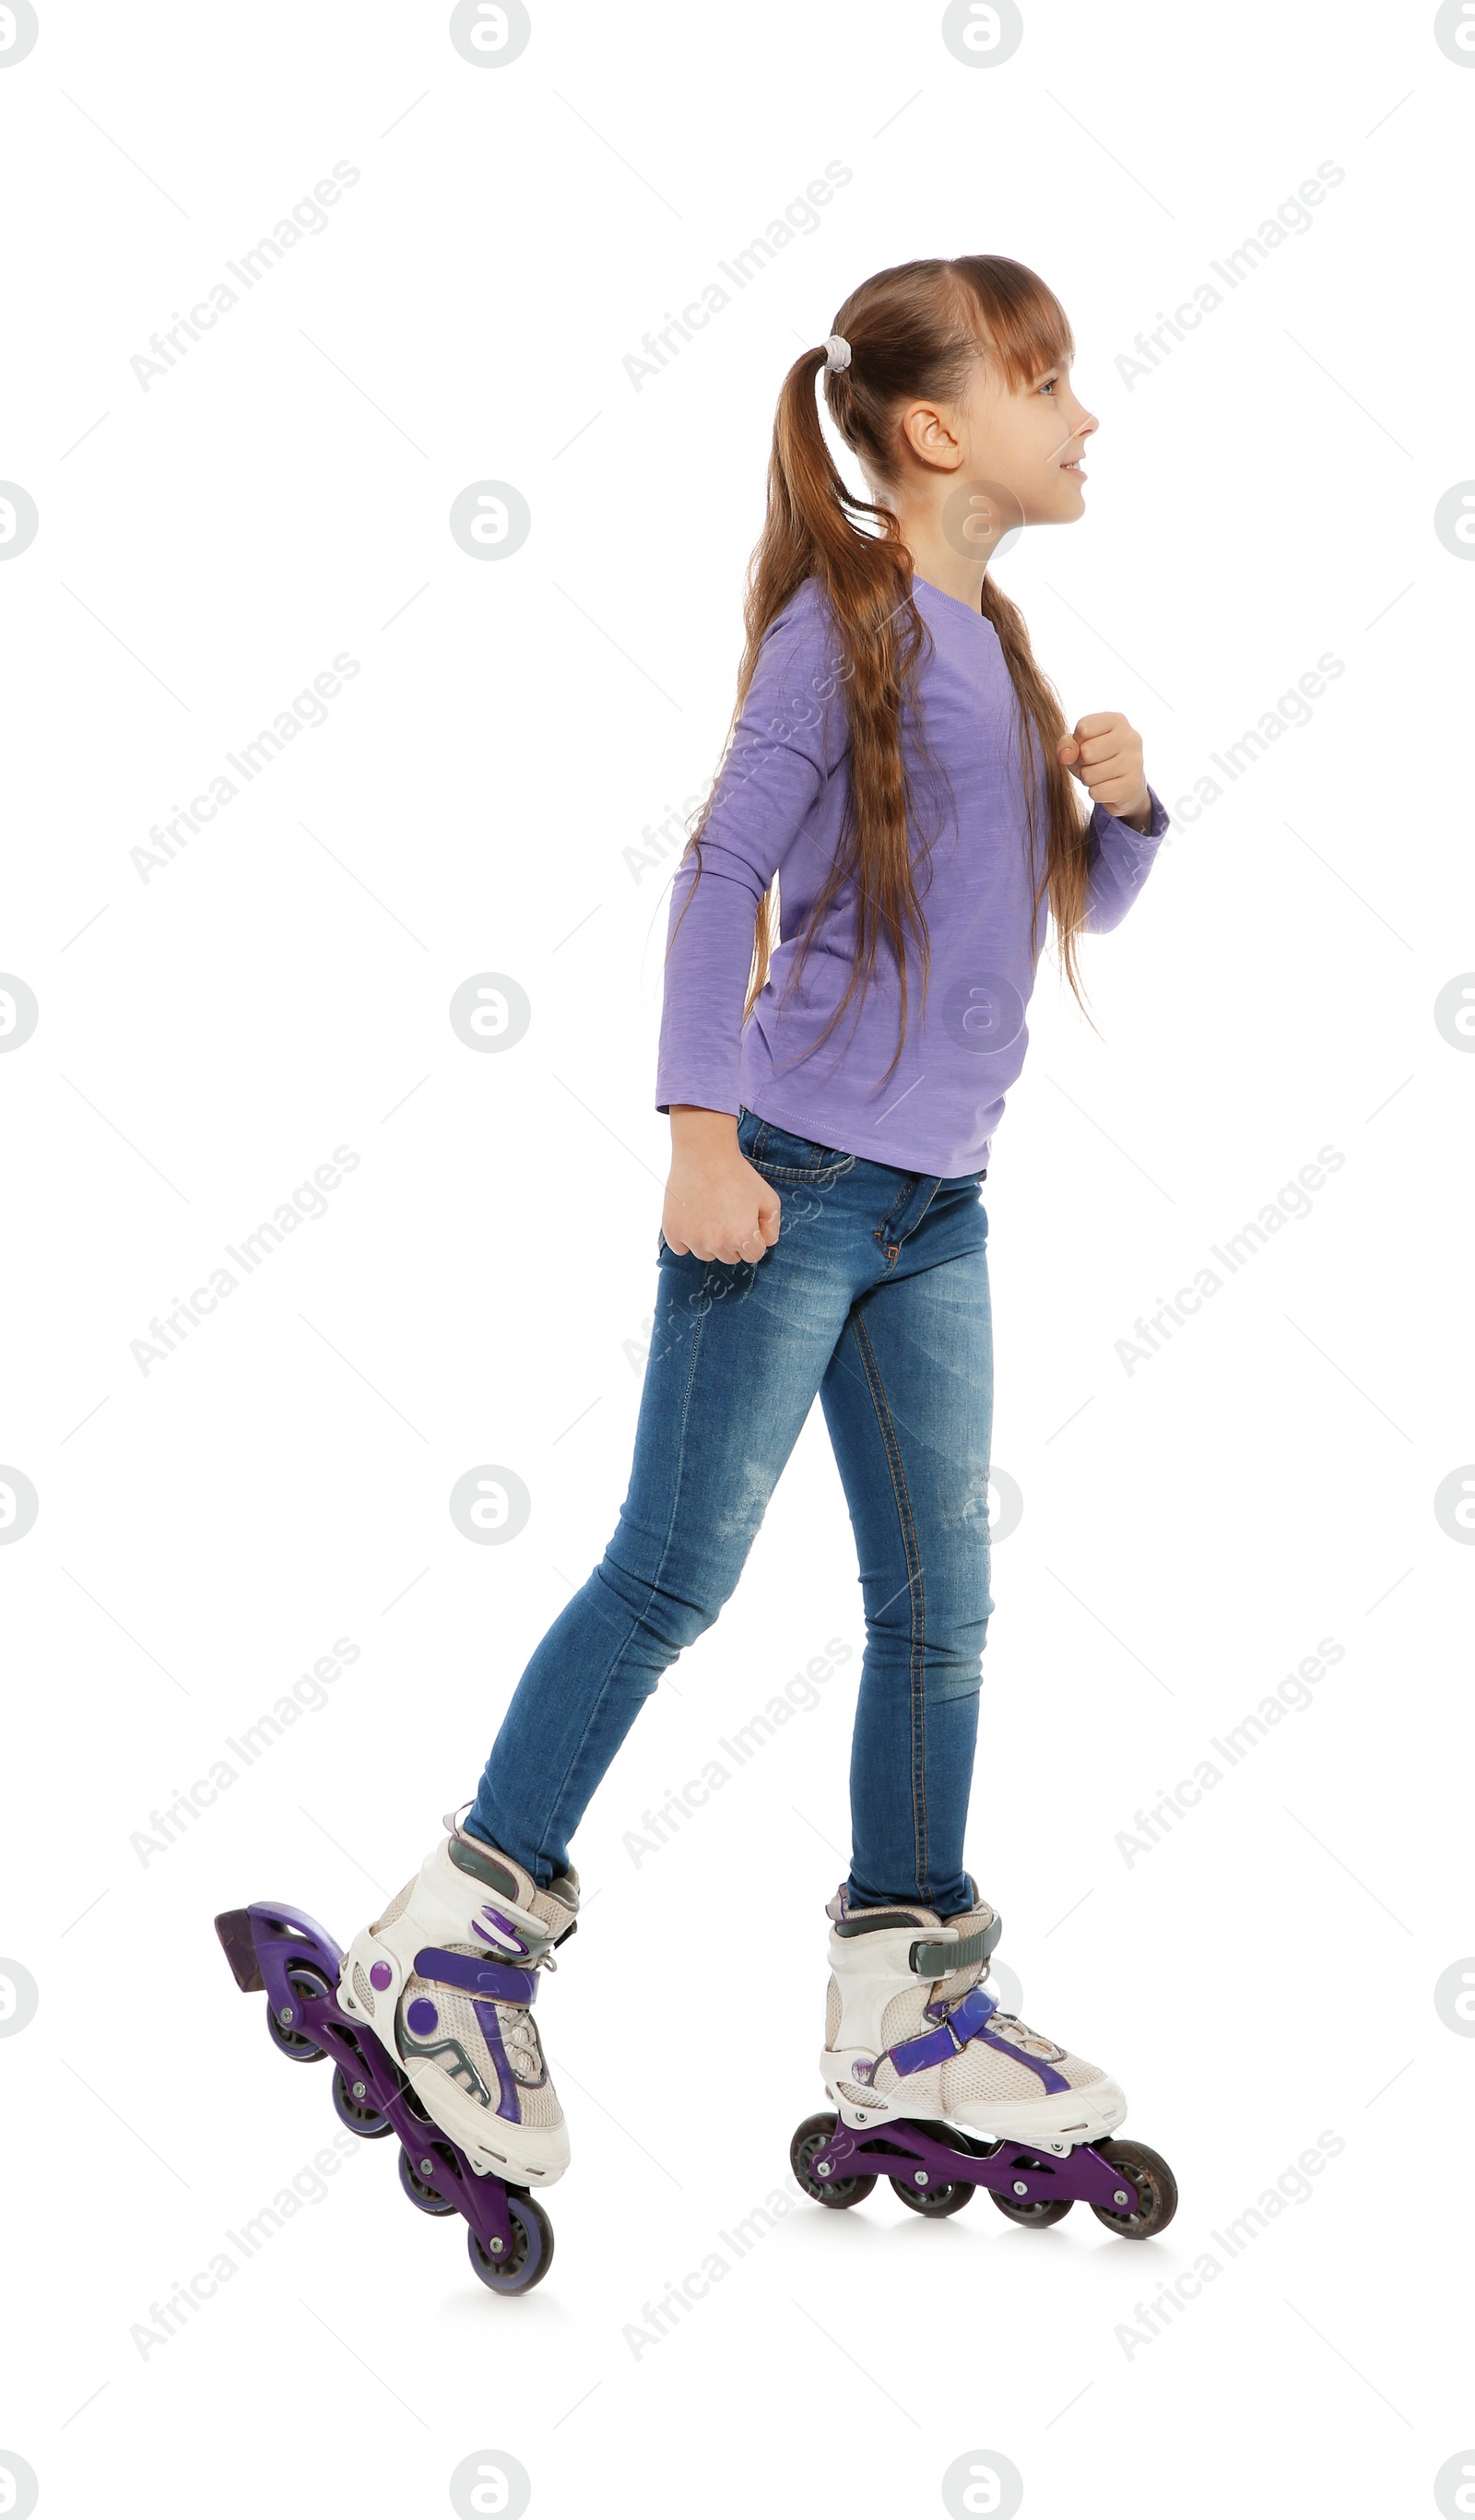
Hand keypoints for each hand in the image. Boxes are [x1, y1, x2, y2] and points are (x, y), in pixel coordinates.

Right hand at [663, 1107, 781, 1264]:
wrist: (704, 1153)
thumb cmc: (738, 1174)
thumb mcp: (769, 1198)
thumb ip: (772, 1227)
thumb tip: (764, 1245)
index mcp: (743, 1238)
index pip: (753, 1255)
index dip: (752, 1237)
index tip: (745, 1220)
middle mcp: (717, 1245)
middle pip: (729, 1257)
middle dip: (732, 1240)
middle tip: (726, 1213)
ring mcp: (693, 1240)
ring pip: (705, 1255)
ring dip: (709, 1241)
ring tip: (709, 1212)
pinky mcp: (673, 1233)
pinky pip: (681, 1248)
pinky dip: (685, 1237)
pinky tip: (692, 1216)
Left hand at [1058, 713, 1151, 829]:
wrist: (1125, 784)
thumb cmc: (1098, 759)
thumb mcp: (1078, 745)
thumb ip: (1066, 744)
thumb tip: (1065, 755)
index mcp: (1117, 720)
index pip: (1083, 728)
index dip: (1077, 743)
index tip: (1087, 746)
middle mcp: (1130, 737)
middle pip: (1086, 752)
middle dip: (1082, 763)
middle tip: (1093, 765)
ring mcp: (1135, 762)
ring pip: (1089, 775)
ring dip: (1088, 779)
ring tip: (1100, 776)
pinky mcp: (1133, 786)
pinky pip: (1096, 793)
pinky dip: (1095, 793)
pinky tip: (1107, 787)